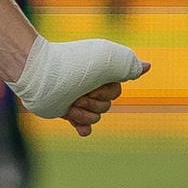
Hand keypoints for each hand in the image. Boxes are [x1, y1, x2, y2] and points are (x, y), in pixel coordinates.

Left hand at [10, 35, 149, 135]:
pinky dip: (83, 128)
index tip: (95, 84)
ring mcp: (76, 97)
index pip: (116, 89)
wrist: (41, 76)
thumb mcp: (107, 59)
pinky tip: (80, 129)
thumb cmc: (75, 66)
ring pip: (95, 117)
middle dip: (95, 103)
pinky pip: (83, 126)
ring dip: (84, 114)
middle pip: (107, 105)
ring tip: (70, 103)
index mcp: (99, 72)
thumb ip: (129, 64)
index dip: (108, 91)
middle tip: (79, 93)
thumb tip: (147, 67)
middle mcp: (89, 84)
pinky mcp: (64, 109)